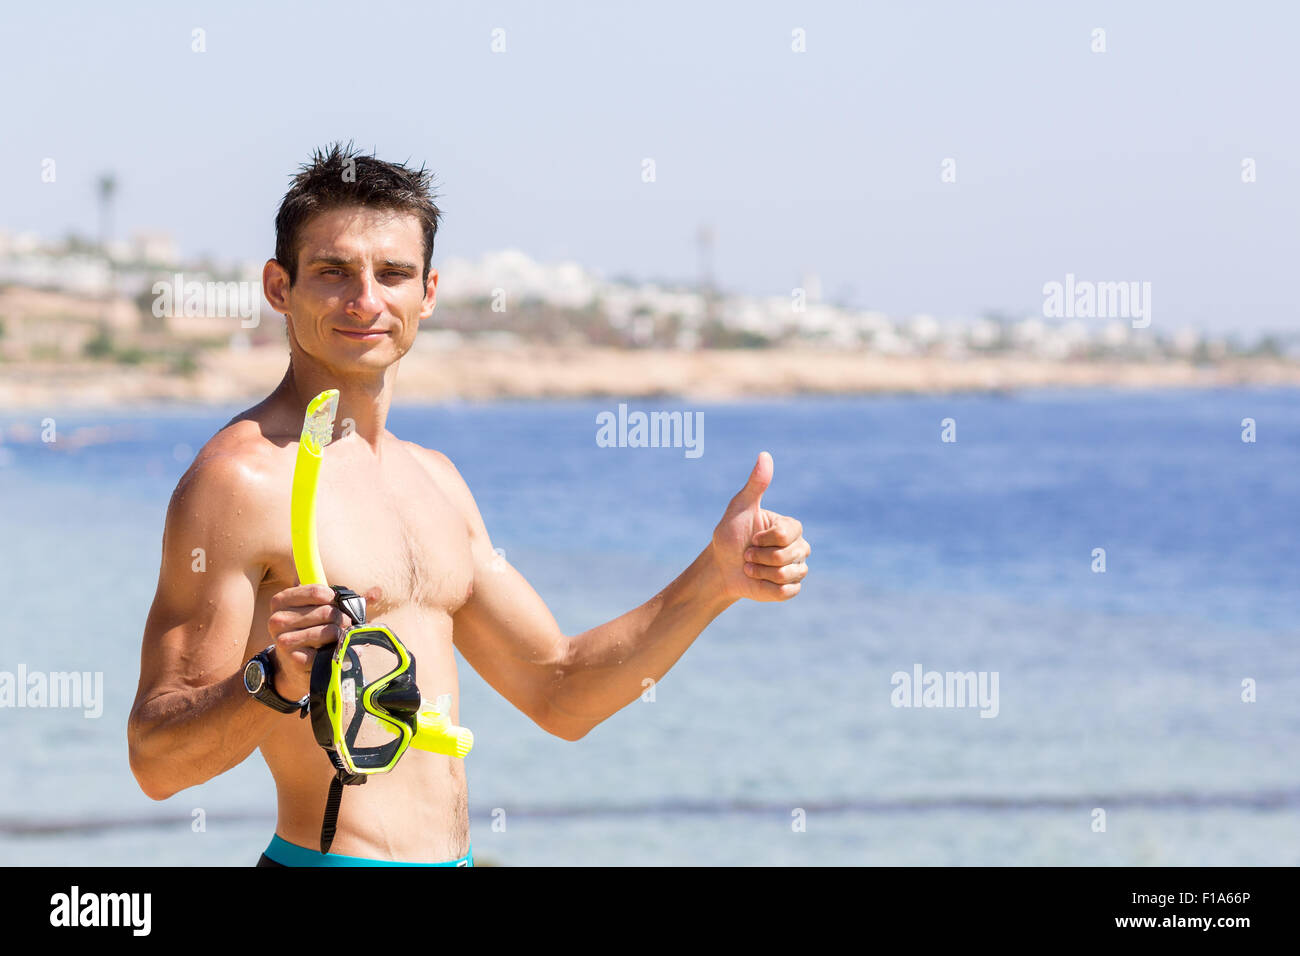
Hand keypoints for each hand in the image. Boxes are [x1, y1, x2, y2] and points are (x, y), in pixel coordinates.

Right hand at [266, 584, 353, 698]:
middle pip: (327, 611)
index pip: (317, 591)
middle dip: (343, 619)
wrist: (293, 665)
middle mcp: (277, 620)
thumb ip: (347, 600)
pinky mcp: (295, 660)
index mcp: (281, 601)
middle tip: (344, 626)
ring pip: (330, 631)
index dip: (336, 598)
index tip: (339, 605)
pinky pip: (329, 651)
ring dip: (342, 636)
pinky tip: (334, 652)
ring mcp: (284, 641)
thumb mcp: (321, 610)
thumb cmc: (311, 631)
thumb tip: (377, 592)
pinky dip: (339, 652)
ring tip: (339, 639)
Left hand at [710, 452, 809, 601]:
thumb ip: (755, 485)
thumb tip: (765, 455)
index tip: (751, 537)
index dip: (763, 539)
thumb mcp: (740, 508)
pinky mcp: (791, 589)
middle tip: (748, 554)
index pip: (785, 535)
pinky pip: (786, 591)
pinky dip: (766, 587)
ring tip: (751, 567)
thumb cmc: (730, 536)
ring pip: (787, 574)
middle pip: (787, 555)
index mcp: (790, 527)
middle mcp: (799, 547)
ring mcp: (797, 569)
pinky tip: (758, 581)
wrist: (721, 568)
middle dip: (759, 556)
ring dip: (760, 572)